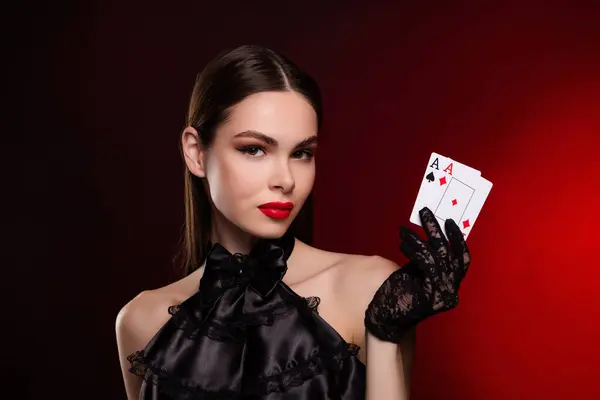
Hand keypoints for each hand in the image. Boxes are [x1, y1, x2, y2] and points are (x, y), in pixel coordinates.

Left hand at [364, 207, 470, 342]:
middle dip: (437, 230)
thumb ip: (426, 257)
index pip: (462, 260)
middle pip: (451, 254)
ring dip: (419, 239)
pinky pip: (428, 265)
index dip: (458, 240)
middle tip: (425, 212)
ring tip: (402, 230)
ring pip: (438, 257)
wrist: (383, 320)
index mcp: (450, 286)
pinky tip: (402, 243)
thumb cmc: (397, 295)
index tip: (449, 221)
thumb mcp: (415, 272)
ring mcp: (443, 297)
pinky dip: (416, 250)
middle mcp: (451, 293)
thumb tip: (428, 233)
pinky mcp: (431, 297)